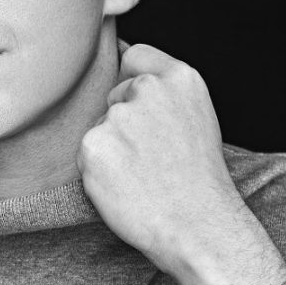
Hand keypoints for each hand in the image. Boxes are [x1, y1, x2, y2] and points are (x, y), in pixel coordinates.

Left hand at [77, 44, 245, 276]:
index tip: (141, 111)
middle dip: (123, 123)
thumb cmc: (198, 181)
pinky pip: (87, 153)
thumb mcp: (198, 119)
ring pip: (100, 127)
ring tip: (141, 176)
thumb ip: (166, 93)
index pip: (135, 57)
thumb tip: (124, 67)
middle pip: (114, 96)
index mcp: (180, 77)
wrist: (198, 226)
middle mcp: (148, 88)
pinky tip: (125, 186)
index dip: (131, 82)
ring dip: (112, 148)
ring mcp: (118, 116)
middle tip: (150, 159)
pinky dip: (98, 171)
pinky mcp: (93, 145)